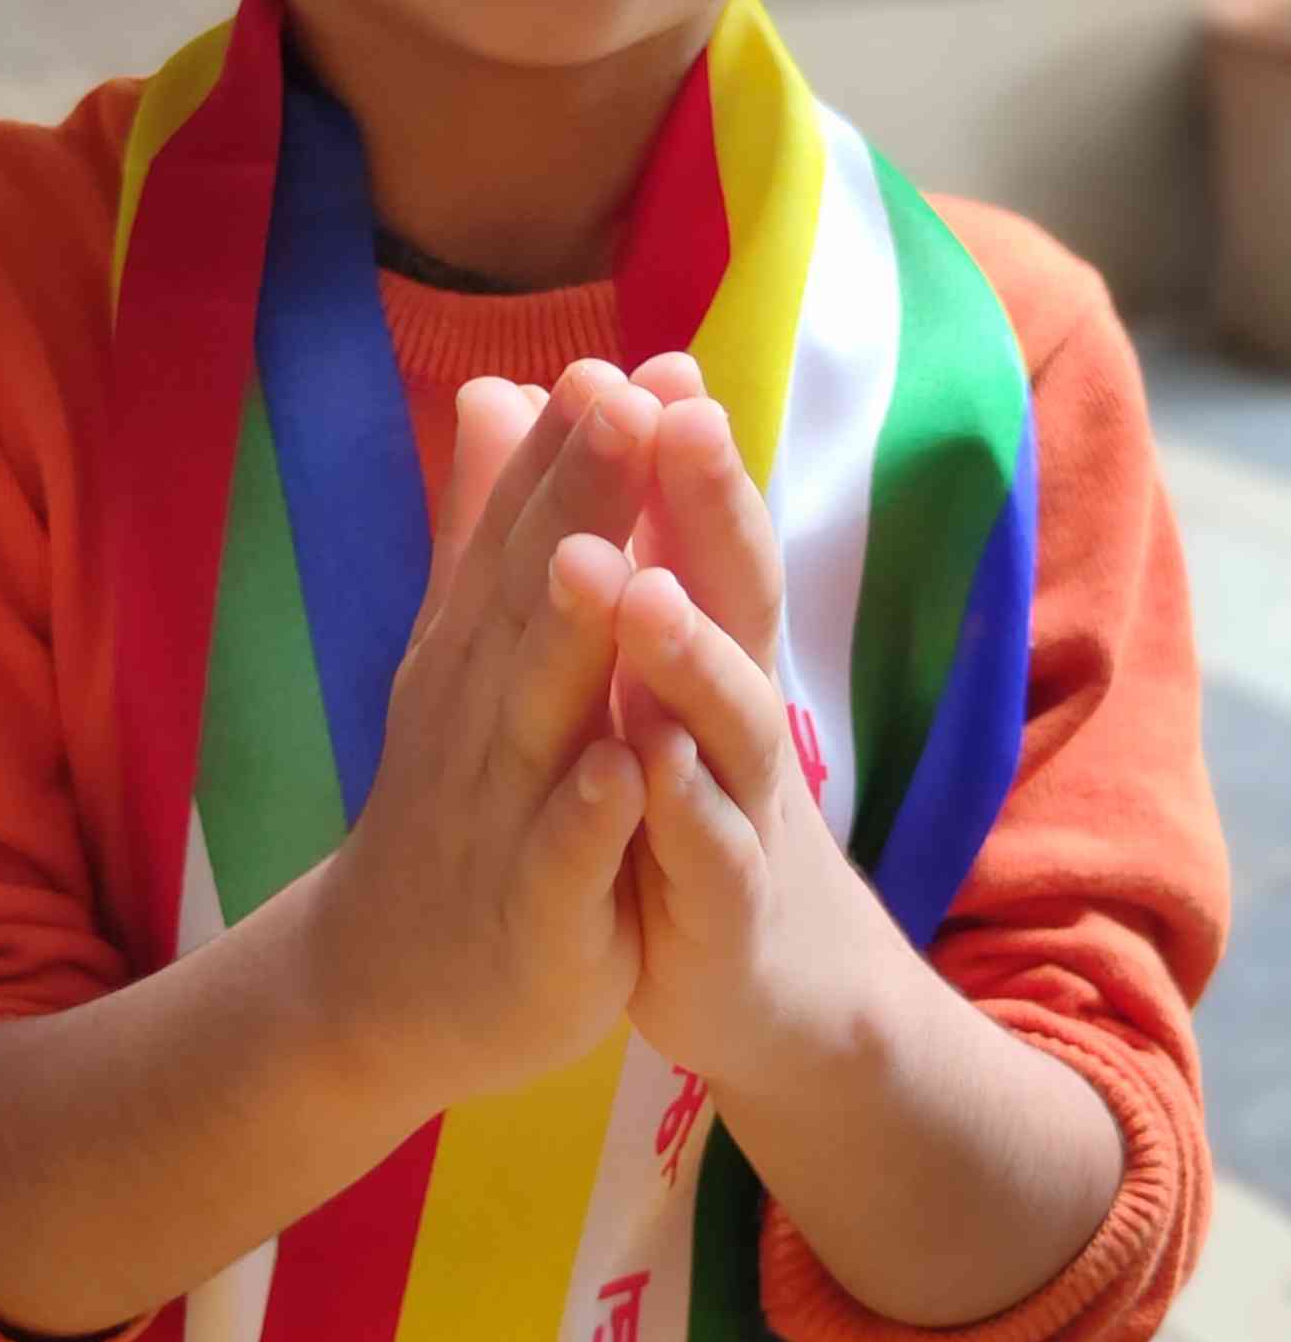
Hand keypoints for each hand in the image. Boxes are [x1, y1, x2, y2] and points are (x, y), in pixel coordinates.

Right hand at [306, 361, 660, 1117]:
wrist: (389, 982)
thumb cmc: (456, 793)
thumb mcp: (464, 647)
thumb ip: (486, 521)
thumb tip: (498, 386)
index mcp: (479, 640)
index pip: (526, 523)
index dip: (571, 442)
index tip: (626, 358)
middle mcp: (483, 706)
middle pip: (533, 587)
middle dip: (581, 496)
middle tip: (625, 401)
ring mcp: (503, 807)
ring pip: (540, 709)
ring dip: (571, 633)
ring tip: (605, 556)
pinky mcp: (535, 912)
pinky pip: (562, 857)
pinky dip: (587, 814)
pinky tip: (622, 770)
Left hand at [612, 373, 882, 1093]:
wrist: (764, 980)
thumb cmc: (694, 795)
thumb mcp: (655, 670)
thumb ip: (623, 540)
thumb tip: (576, 410)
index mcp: (715, 647)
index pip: (706, 530)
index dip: (687, 453)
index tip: (654, 361)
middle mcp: (739, 711)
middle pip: (740, 593)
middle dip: (713, 507)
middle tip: (679, 417)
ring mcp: (743, 810)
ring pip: (730, 721)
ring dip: (689, 652)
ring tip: (641, 588)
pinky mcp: (726, 909)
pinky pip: (706, 855)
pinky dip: (681, 809)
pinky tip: (643, 763)